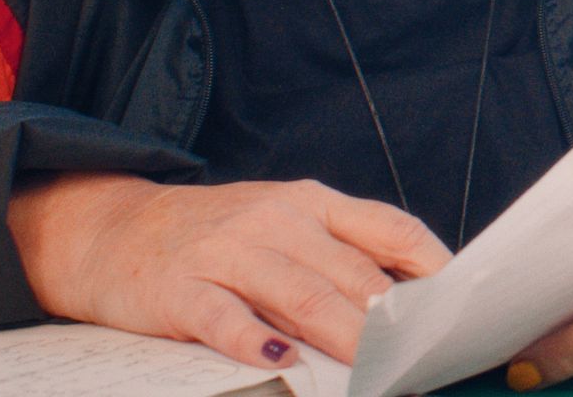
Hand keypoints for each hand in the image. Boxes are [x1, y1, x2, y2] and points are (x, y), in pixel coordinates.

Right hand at [8, 172, 450, 366]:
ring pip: (300, 295)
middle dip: (393, 321)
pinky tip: (281, 363)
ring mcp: (227, 253)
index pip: (389, 229)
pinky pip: (225, 319)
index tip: (460, 307)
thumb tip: (414, 299)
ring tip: (375, 369)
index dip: (431, 268)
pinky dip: (255, 342)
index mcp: (312, 203)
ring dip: (343, 336)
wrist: (111, 230)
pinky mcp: (181, 290)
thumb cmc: (218, 237)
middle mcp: (275, 220)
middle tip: (425, 356)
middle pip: (351, 273)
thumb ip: (344, 253)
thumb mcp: (286, 225)